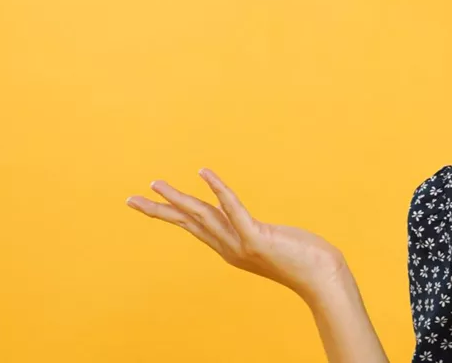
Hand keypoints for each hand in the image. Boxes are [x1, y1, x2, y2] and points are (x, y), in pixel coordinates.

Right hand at [126, 168, 348, 301]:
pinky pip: (234, 209)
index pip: (194, 226)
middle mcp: (229, 247)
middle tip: (130, 198)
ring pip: (202, 216)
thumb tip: (250, 225)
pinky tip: (205, 173)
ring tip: (156, 183)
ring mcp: (241, 244)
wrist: (322, 278)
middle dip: (158, 210)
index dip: (170, 213)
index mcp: (230, 247)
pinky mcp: (257, 238)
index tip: (147, 203)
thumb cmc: (304, 260)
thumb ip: (255, 234)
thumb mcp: (272, 244)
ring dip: (178, 198)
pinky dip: (219, 190)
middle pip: (187, 223)